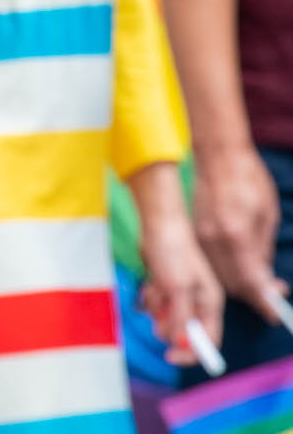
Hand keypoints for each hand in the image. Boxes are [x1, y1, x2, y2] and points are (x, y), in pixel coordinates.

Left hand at [142, 205, 227, 365]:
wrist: (159, 225)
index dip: (191, 353)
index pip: (209, 340)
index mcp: (211, 303)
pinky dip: (151, 296)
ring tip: (156, 286)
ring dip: (157, 307)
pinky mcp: (166, 287)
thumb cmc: (173, 254)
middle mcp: (199, 302)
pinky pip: (156, 304)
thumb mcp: (178, 289)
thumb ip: (181, 318)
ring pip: (166, 318)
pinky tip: (151, 280)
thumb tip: (180, 344)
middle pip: (184, 332)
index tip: (169, 356)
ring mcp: (182, 294)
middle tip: (158, 312)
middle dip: (168, 325)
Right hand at [196, 147, 287, 319]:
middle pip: (233, 285)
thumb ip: (263, 251)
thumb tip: (264, 278)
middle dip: (253, 295)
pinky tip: (240, 267)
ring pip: (218, 277)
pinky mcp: (193, 233)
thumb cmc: (248, 180)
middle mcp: (214, 240)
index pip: (250, 281)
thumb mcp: (267, 216)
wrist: (218, 157)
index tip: (275, 312)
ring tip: (259, 280)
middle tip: (273, 293)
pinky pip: (209, 264)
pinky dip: (226, 272)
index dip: (264, 301)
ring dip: (239, 285)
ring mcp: (200, 237)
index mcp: (236, 234)